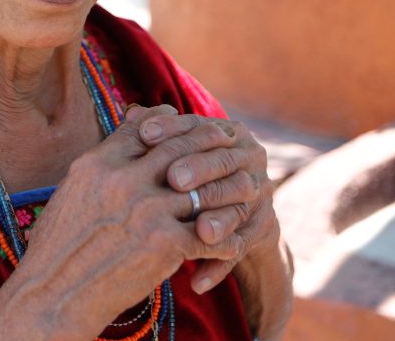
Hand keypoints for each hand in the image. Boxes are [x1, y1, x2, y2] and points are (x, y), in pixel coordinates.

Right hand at [0, 104, 251, 340]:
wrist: (53, 296)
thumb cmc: (55, 250)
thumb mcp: (69, 193)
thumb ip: (99, 164)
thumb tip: (120, 136)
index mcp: (97, 164)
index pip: (144, 128)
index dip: (170, 122)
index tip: (185, 122)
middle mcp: (124, 179)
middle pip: (180, 148)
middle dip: (208, 143)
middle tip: (228, 143)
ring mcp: (147, 210)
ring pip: (201, 189)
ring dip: (225, 191)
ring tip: (242, 192)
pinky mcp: (164, 243)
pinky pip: (209, 235)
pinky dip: (224, 240)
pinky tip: (231, 244)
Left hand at [136, 112, 275, 290]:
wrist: (230, 217)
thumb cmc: (189, 179)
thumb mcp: (174, 155)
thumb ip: (156, 137)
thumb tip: (130, 112)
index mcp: (227, 132)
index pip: (201, 125)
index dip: (173, 127)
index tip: (145, 135)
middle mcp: (249, 156)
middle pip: (225, 160)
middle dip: (199, 168)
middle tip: (174, 180)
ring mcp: (261, 191)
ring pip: (240, 202)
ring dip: (219, 217)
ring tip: (198, 231)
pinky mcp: (264, 227)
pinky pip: (243, 247)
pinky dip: (219, 265)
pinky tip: (198, 282)